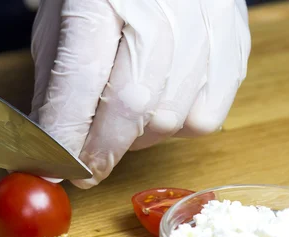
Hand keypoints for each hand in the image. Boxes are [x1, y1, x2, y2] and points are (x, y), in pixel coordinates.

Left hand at [29, 0, 250, 188]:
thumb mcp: (63, 25)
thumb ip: (58, 87)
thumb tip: (56, 146)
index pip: (81, 82)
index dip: (67, 136)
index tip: (59, 168)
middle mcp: (160, 8)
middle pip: (132, 106)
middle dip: (103, 150)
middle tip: (87, 168)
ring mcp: (204, 24)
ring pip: (170, 119)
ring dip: (138, 138)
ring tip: (122, 124)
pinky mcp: (233, 42)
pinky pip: (206, 116)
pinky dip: (178, 126)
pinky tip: (160, 107)